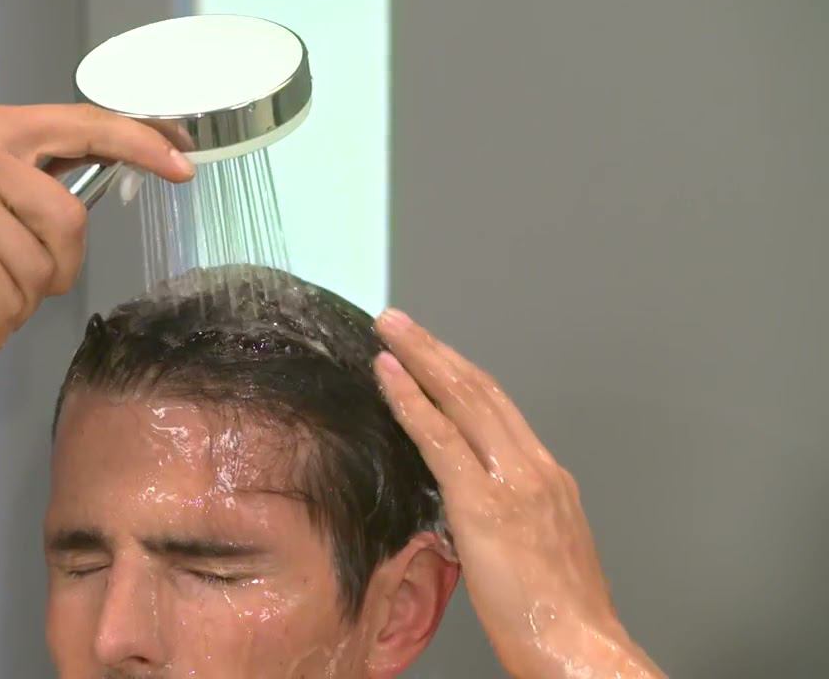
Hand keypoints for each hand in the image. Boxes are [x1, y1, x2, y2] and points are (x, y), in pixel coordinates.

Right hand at [0, 103, 194, 365]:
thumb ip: (31, 192)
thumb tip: (92, 197)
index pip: (85, 125)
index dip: (142, 142)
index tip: (181, 160)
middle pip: (73, 219)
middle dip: (55, 271)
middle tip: (11, 286)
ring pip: (44, 269)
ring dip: (16, 306)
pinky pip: (12, 302)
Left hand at [372, 309, 664, 678]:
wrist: (579, 647)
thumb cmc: (557, 615)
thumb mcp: (538, 549)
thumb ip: (508, 515)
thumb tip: (473, 504)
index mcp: (548, 477)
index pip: (497, 409)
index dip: (460, 374)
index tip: (432, 353)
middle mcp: (534, 467)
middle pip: (480, 390)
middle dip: (436, 350)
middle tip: (400, 321)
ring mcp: (512, 481)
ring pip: (462, 400)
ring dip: (421, 358)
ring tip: (390, 331)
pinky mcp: (485, 503)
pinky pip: (440, 438)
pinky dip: (412, 401)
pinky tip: (389, 376)